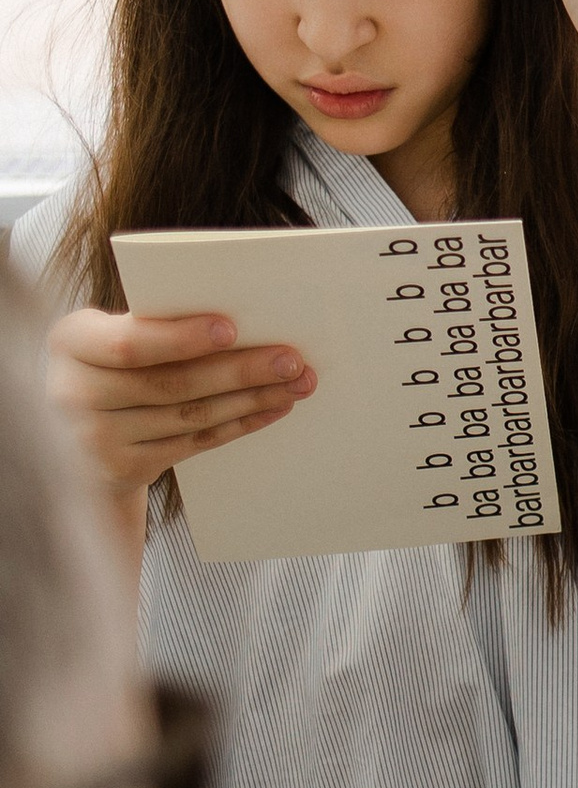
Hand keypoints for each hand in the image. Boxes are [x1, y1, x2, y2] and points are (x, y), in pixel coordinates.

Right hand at [48, 305, 311, 500]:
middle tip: (292, 360)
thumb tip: (241, 318)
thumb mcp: (109, 337)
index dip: (180, 339)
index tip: (231, 329)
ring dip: (251, 399)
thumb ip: (151, 324)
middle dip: (239, 371)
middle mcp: (73, 393)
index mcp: (71, 343)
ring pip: (190, 416)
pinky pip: (193, 442)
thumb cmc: (109, 366)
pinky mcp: (123, 469)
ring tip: (296, 383)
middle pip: (171, 383)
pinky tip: (272, 408)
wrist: (75, 437)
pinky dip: (238, 424)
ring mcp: (96, 438)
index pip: (129, 344)